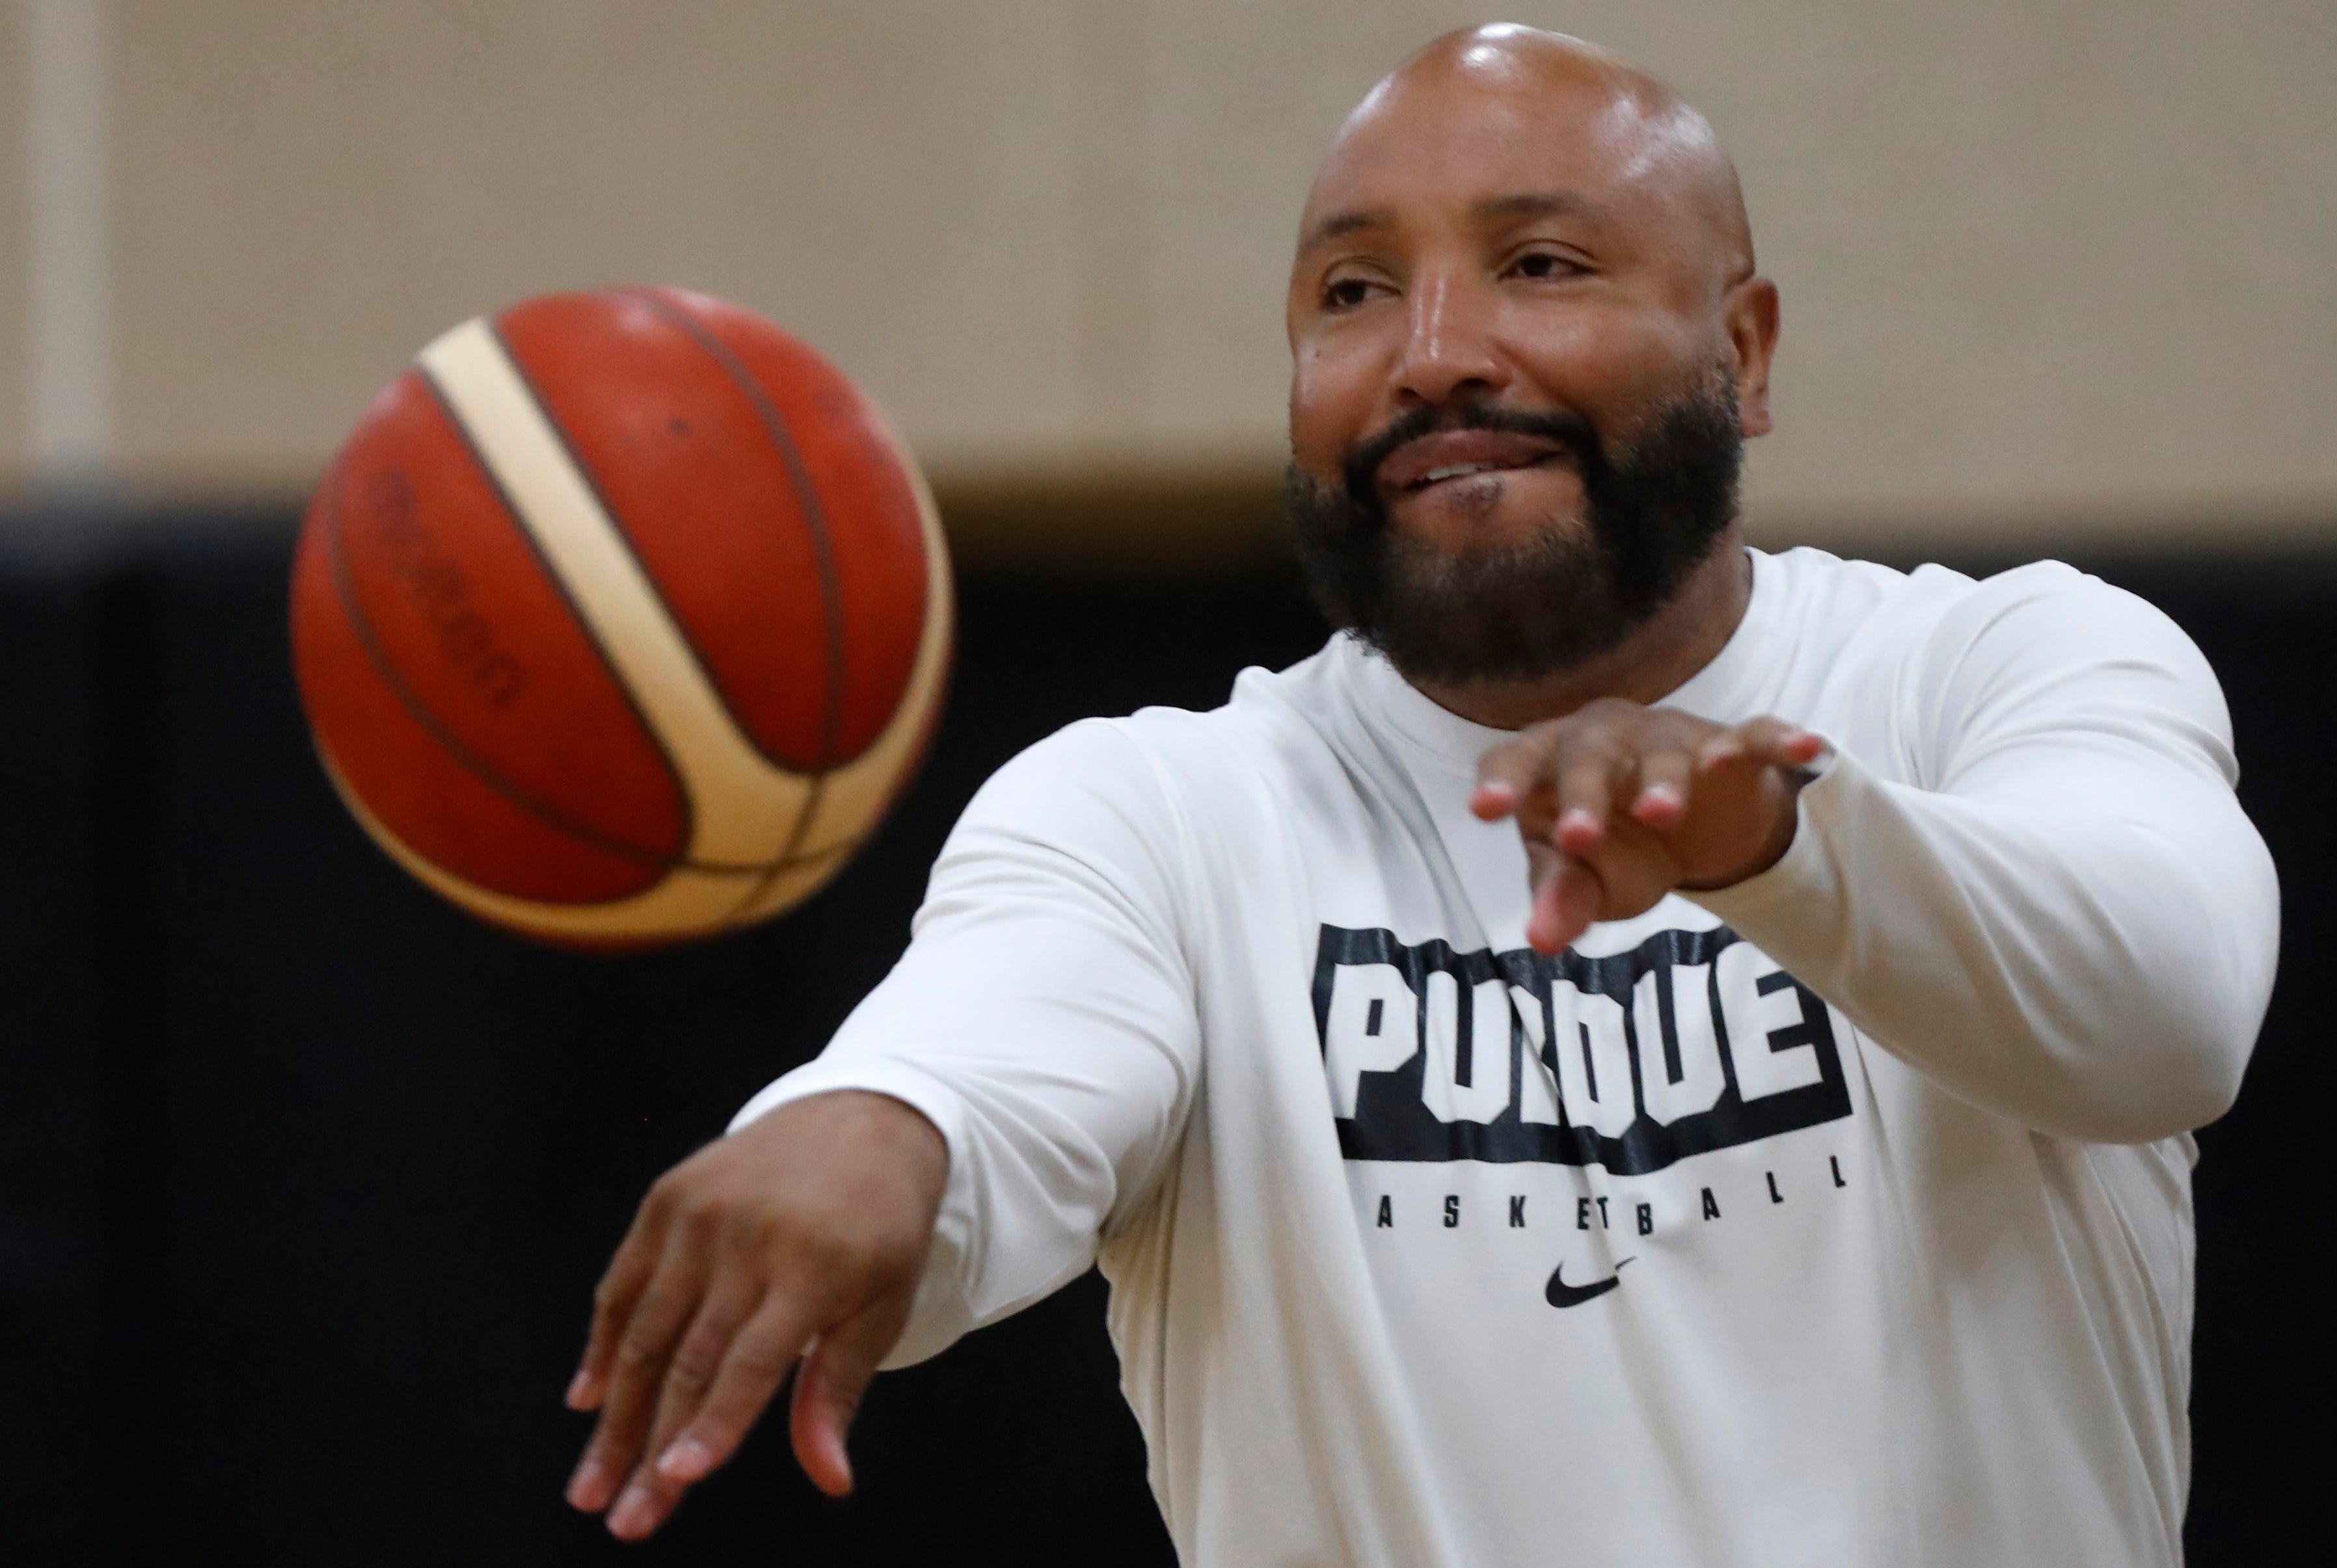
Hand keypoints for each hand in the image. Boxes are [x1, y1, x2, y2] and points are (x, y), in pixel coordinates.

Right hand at [563, 1090, 947, 1540]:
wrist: (863, 1116)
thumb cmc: (880, 1228)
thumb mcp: (881, 1304)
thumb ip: (839, 1390)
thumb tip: (831, 1481)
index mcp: (814, 1268)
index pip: (752, 1362)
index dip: (713, 1424)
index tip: (677, 1480)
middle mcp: (750, 1238)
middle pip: (687, 1360)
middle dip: (649, 1447)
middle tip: (622, 1518)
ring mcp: (701, 1213)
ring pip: (645, 1333)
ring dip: (614, 1414)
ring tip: (591, 1484)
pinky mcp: (668, 1196)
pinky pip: (624, 1282)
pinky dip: (605, 1342)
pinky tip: (588, 1397)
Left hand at [1470, 699, 1823, 954]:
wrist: (1692, 827)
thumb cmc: (1615, 847)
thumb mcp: (1587, 878)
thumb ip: (1562, 899)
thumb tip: (1543, 941)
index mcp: (1551, 762)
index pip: (1515, 760)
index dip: (1503, 782)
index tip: (1487, 810)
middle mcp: (1605, 736)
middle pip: (1588, 753)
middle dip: (1585, 793)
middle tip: (1579, 838)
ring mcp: (1671, 736)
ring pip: (1666, 749)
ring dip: (1663, 779)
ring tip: (1662, 813)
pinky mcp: (1732, 745)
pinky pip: (1755, 737)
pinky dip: (1777, 742)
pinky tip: (1804, 746)